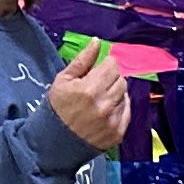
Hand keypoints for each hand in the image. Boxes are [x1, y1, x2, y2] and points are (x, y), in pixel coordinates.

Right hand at [48, 37, 129, 151]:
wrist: (55, 142)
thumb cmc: (57, 107)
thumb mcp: (63, 80)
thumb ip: (82, 60)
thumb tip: (97, 41)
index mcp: (89, 89)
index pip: (112, 65)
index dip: (104, 66)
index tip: (96, 72)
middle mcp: (104, 104)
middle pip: (120, 79)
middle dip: (110, 79)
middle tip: (96, 86)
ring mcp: (112, 120)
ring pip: (125, 94)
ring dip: (115, 93)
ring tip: (99, 100)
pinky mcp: (118, 132)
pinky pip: (127, 111)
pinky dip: (119, 108)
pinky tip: (105, 111)